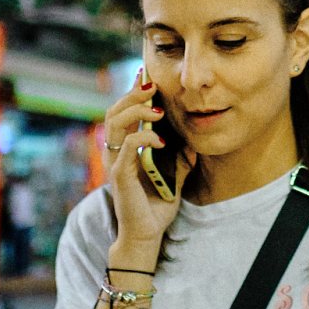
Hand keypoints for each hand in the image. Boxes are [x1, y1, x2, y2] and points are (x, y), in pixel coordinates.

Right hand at [101, 68, 194, 249]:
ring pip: (115, 123)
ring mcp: (115, 163)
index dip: (132, 92)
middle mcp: (115, 152)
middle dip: (132, 94)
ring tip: (157, 110)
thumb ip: (180, 154)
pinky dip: (143, 138)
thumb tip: (194, 137)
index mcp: (124, 148)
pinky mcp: (119, 176)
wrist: (147, 234)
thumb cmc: (156, 205)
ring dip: (136, 111)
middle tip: (151, 85)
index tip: (145, 74)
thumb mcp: (174, 173)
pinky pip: (127, 147)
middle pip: (114, 111)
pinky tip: (160, 139)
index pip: (123, 112)